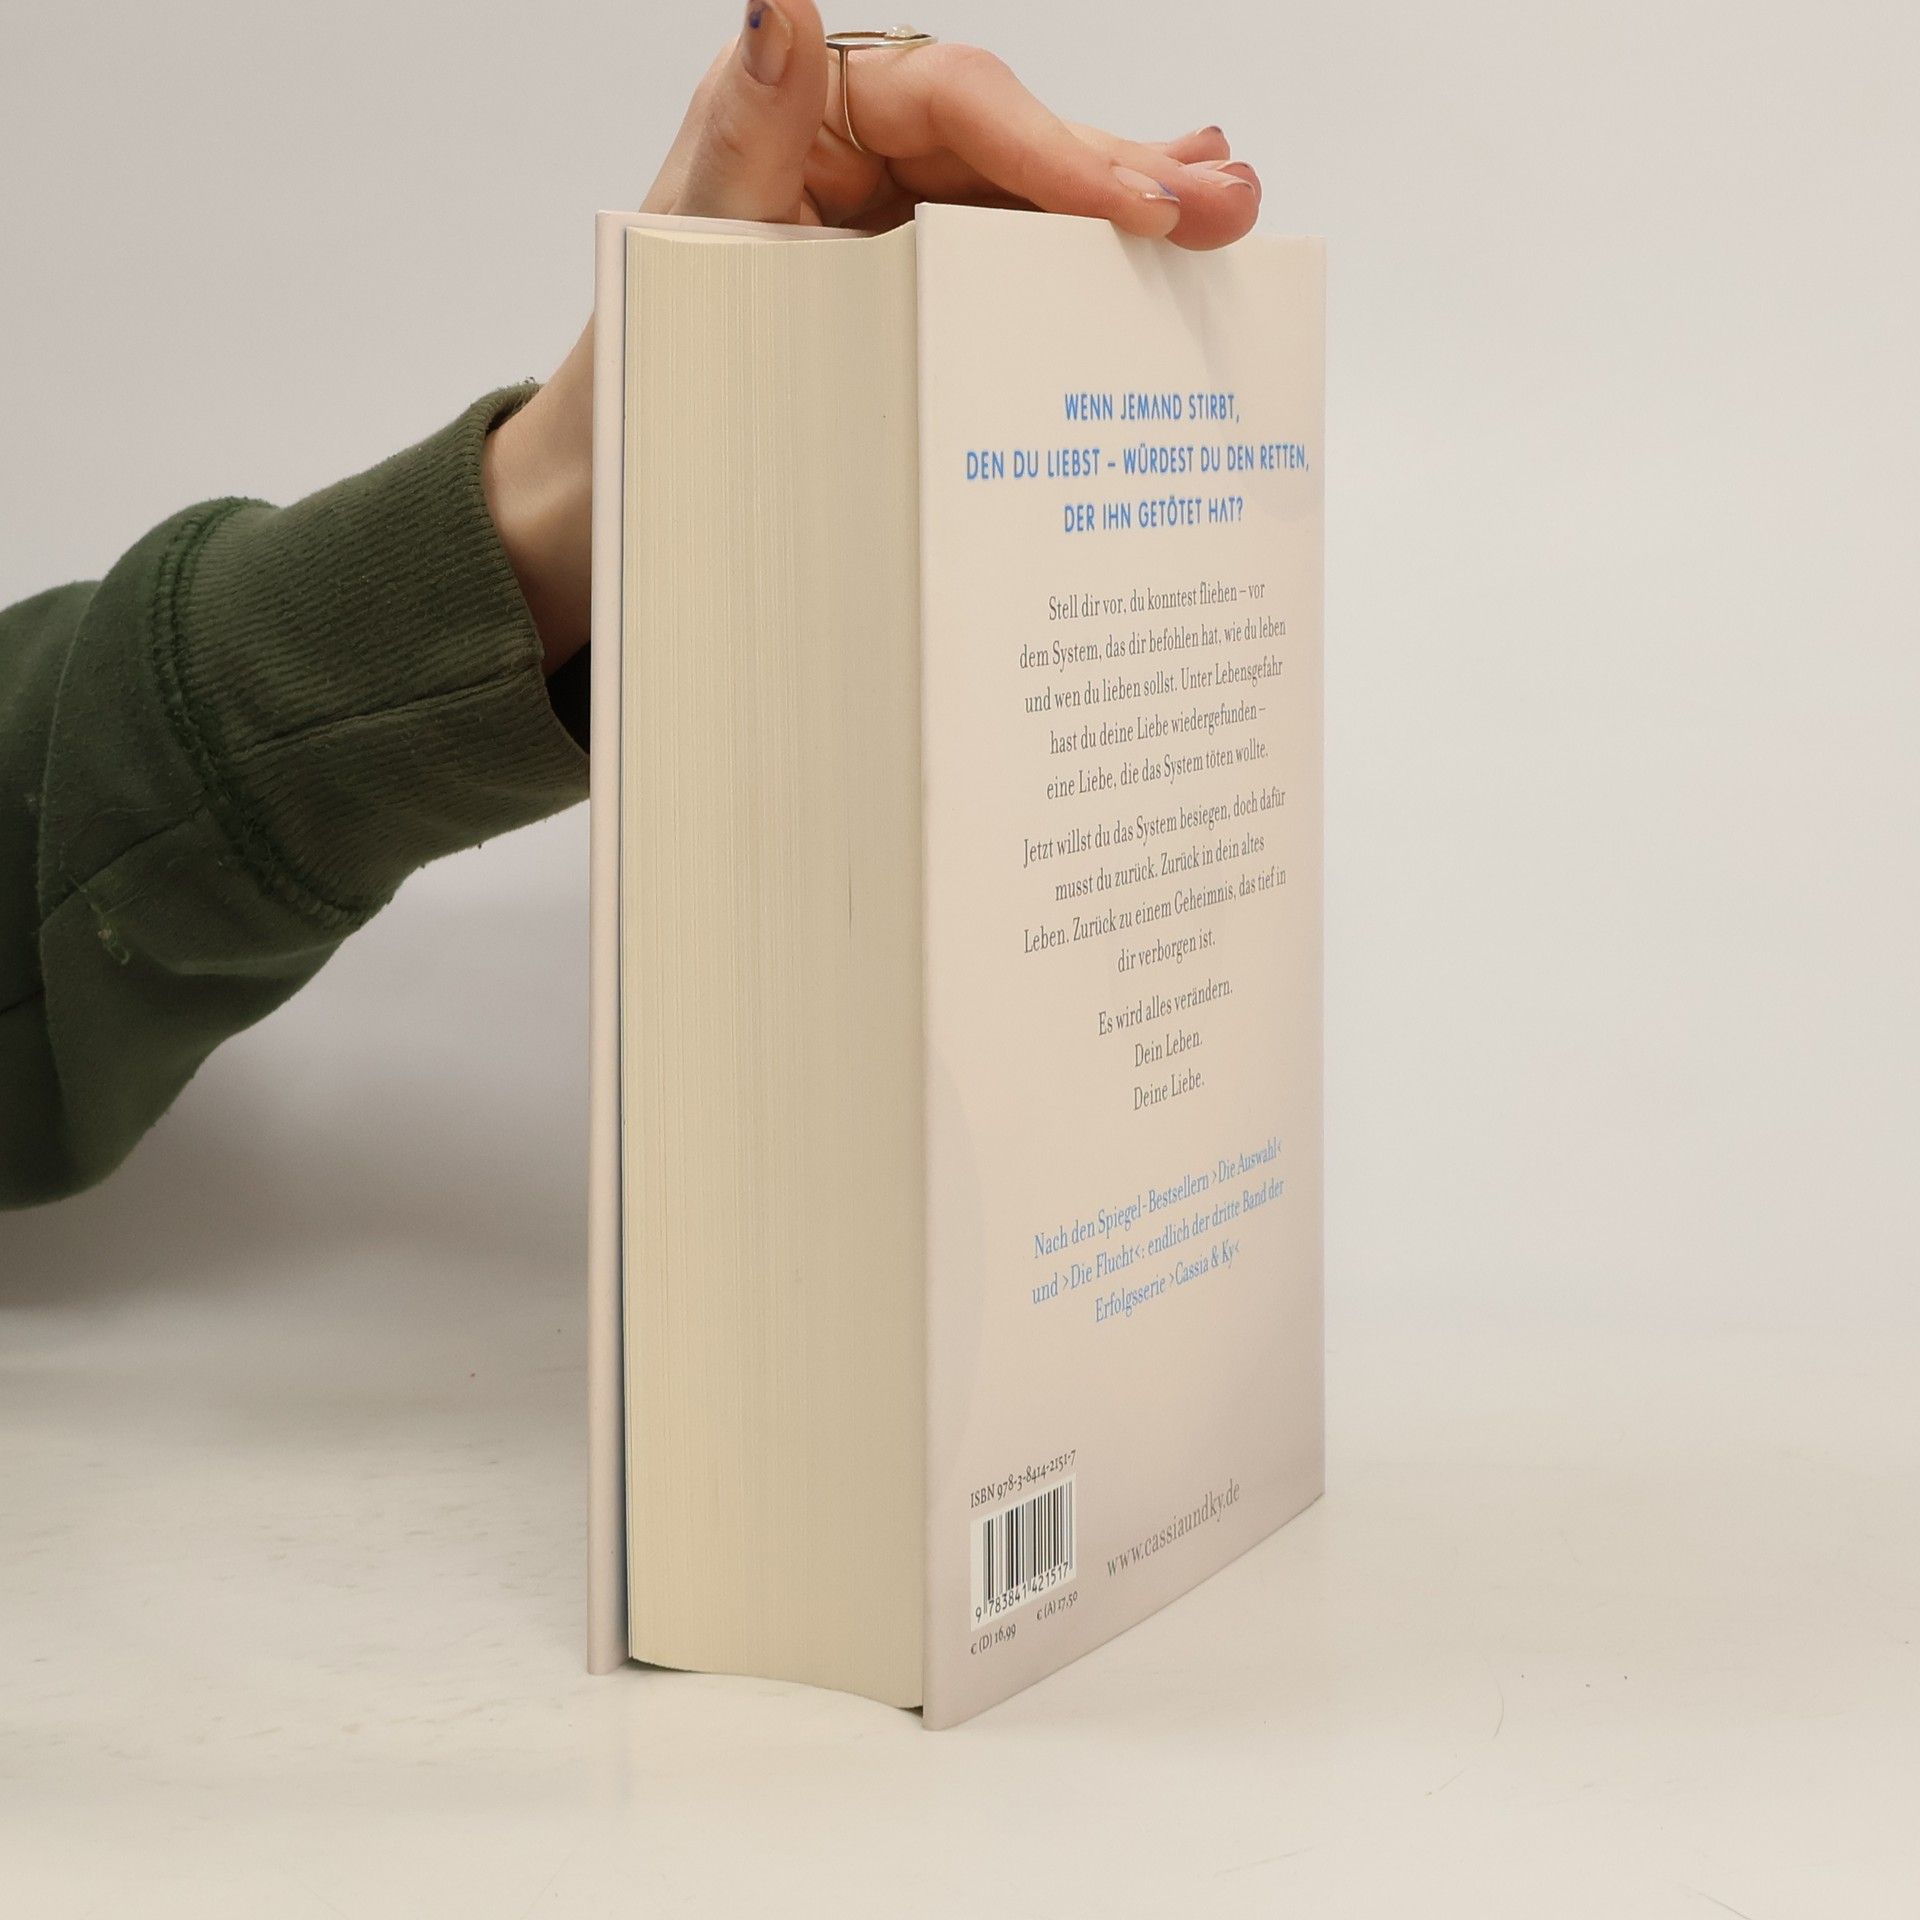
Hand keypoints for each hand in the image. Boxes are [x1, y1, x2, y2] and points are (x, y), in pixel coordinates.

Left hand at [485, 0, 1262, 675]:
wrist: (617, 488)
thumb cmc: (636, 366)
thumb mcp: (686, 245)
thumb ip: (743, 128)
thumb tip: (786, 3)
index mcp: (808, 114)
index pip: (955, 98)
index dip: (1052, 141)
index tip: (1132, 196)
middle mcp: (867, 156)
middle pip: (1017, 144)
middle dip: (1124, 171)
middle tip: (1222, 206)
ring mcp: (904, 229)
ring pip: (1034, 207)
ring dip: (1133, 215)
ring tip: (1227, 223)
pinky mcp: (923, 299)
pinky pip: (1017, 274)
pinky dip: (1090, 273)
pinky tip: (1168, 257)